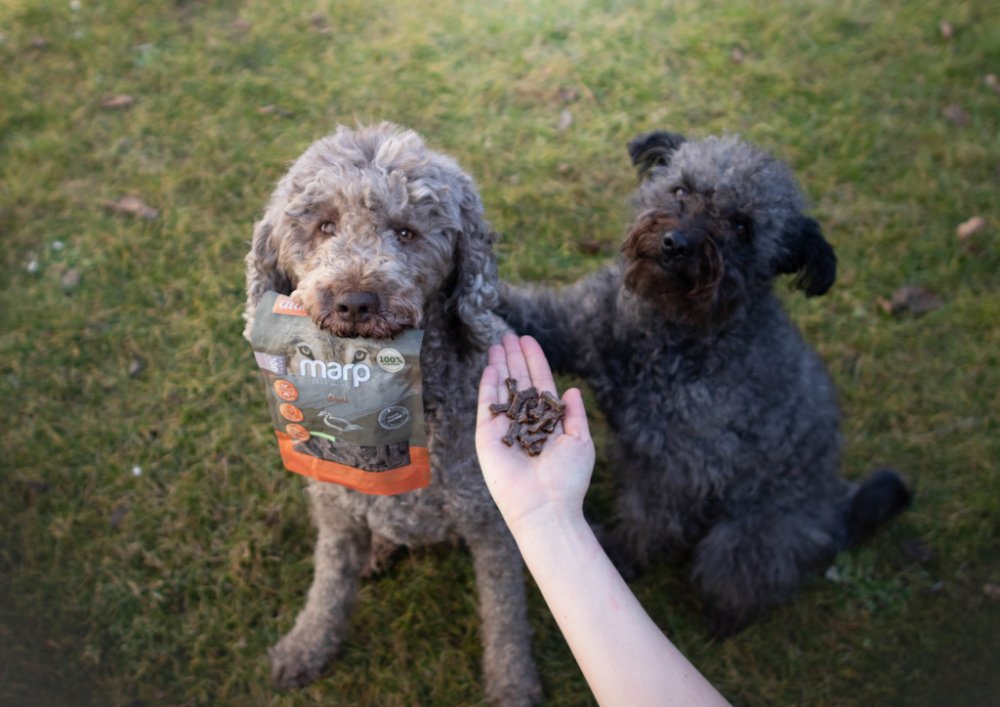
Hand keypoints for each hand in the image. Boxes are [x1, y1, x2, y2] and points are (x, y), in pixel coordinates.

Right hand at [476, 334, 594, 533]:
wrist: (545, 506)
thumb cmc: (568, 478)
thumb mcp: (580, 441)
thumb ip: (573, 414)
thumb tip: (572, 389)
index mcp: (547, 421)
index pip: (539, 384)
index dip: (534, 361)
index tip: (528, 340)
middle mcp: (524, 422)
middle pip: (518, 382)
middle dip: (514, 358)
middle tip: (509, 335)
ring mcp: (505, 428)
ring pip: (501, 389)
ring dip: (499, 366)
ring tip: (497, 344)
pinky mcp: (488, 437)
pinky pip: (487, 406)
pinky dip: (487, 385)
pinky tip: (490, 366)